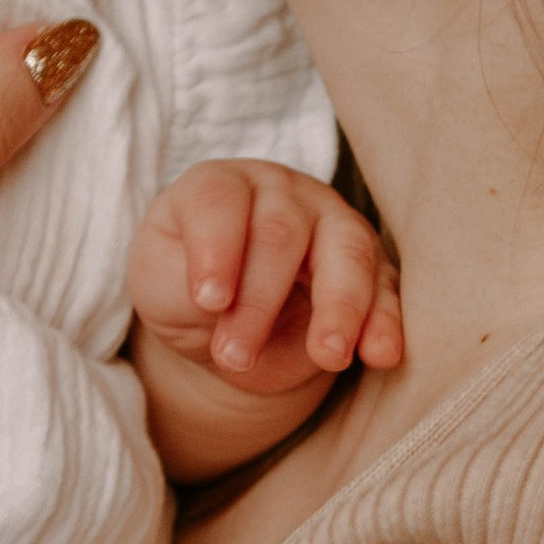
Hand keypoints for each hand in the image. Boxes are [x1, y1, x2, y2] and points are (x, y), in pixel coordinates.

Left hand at [131, 159, 402, 397]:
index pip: (219, 201)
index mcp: (220, 186)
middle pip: (280, 233)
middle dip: (259, 302)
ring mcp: (331, 223)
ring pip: (347, 251)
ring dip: (339, 307)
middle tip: (235, 357)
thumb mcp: (158, 288)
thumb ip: (177, 288)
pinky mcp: (369, 266)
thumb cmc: (183, 289)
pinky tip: (381, 354)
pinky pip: (385, 288)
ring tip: (328, 356)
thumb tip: (219, 305)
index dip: (215, 249)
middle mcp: (280, 193)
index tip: (208, 301)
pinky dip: (385, 322)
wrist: (224, 324)